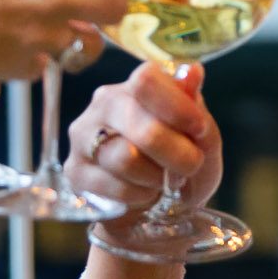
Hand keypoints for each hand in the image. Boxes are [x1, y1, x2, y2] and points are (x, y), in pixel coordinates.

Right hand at [0, 0, 135, 80]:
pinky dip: (35, 59)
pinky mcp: (24, 66)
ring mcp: (42, 35)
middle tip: (91, 3)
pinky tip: (11, 48)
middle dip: (109, 6)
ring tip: (47, 30)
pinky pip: (46, 65)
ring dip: (74, 38)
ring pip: (87, 44)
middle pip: (119, 8)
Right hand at [65, 63, 221, 216]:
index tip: (199, 129)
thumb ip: (196, 108)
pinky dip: (139, 195)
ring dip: (157, 177)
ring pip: (126, 158)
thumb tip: (193, 71)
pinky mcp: (75, 170)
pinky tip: (144, 192)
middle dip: (177, 154)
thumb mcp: (202, 139)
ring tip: (163, 180)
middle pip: (142, 127)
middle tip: (191, 166)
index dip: (176, 106)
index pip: (146, 80)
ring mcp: (84, 136)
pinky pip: (113, 185)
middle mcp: (105, 103)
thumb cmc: (180, 163)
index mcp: (137, 86)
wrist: (159, 207)